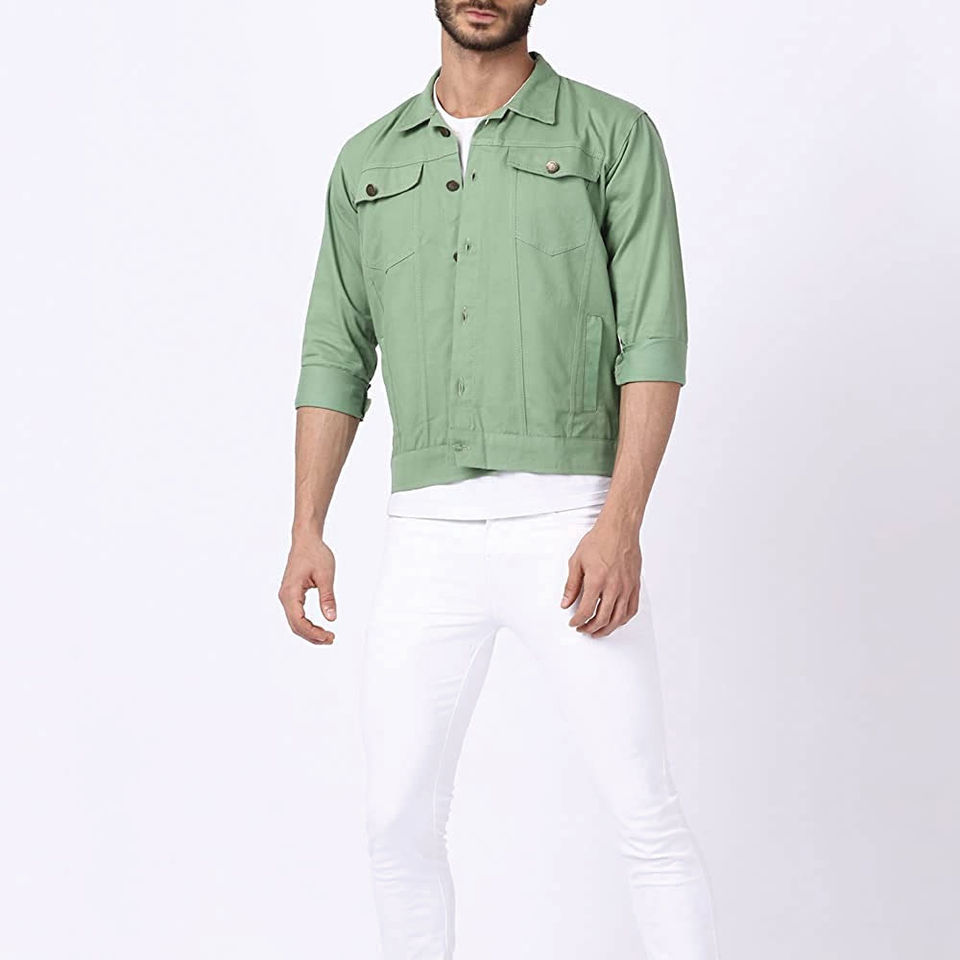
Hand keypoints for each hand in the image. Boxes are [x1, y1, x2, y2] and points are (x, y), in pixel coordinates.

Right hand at [278, 533, 337, 644]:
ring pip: (295, 622)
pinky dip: (307, 624)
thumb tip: (331, 618)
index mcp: (290, 592)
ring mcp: (287, 596)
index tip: (329, 637)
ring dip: (310, 632)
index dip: (313, 633)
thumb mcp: (326, 575)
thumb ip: (327, 597)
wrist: (306, 540)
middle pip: (295, 625)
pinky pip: (296, 615)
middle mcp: (285, 596)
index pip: (298, 621)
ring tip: (327, 636)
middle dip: (312, 636)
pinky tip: (319, 627)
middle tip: (331, 639)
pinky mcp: (291, 595)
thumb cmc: (315, 554)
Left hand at [560, 517, 641, 637]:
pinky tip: (616, 621)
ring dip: (607, 628)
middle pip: (603, 618)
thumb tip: (565, 602)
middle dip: (590, 628)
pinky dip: (623, 619)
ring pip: (618, 618)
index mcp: (597, 581)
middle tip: (583, 629)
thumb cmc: (600, 540)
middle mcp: (614, 587)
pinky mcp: (635, 585)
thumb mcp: (577, 561)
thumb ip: (571, 585)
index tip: (573, 623)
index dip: (577, 621)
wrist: (619, 529)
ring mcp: (627, 587)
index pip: (585, 610)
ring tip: (598, 631)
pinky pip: (631, 609)